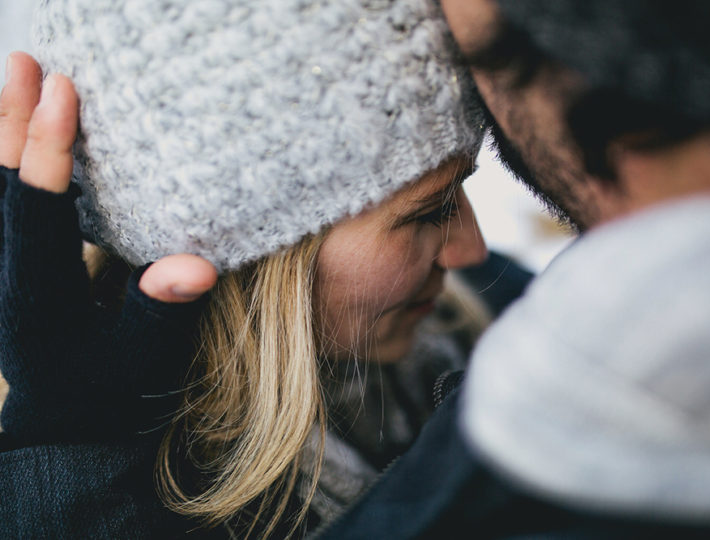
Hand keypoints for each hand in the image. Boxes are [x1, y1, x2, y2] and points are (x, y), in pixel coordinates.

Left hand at [0, 52, 216, 442]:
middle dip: (9, 121)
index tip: (62, 91)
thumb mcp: (146, 360)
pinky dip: (6, 161)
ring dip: (0, 131)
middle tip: (24, 64)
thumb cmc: (114, 392)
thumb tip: (195, 265)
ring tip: (14, 78)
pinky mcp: (9, 269)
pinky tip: (15, 130)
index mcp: (36, 300)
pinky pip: (0, 204)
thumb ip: (164, 311)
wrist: (69, 422)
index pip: (37, 212)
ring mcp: (0, 273)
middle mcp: (6, 279)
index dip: (48, 150)